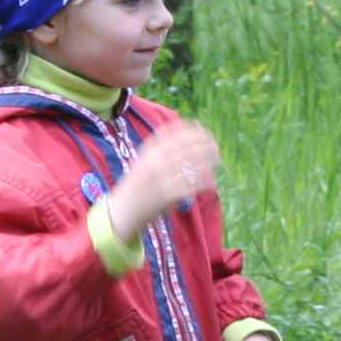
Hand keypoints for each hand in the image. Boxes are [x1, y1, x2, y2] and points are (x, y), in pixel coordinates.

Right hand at [104, 121, 220, 241]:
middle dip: (204, 144)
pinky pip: (189, 186)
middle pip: (185, 148)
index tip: (203, 129)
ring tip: (218, 159)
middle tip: (216, 144)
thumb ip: (158, 149)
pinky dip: (202, 182)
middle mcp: (154, 163)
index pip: (173, 135)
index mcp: (147, 152)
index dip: (191, 131)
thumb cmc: (135, 186)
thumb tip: (181, 135)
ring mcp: (160, 179)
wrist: (122, 211)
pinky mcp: (166, 196)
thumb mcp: (142, 162)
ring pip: (190, 166)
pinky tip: (212, 181)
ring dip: (207, 161)